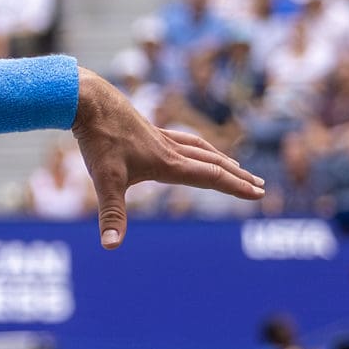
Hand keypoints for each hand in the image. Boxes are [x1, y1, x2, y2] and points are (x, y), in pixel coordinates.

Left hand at [72, 73, 264, 248]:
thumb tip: (111, 247)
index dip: (236, 187)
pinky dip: (196, 146)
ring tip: (234, 166)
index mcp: (169, 163)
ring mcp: (160, 137)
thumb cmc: (98, 141)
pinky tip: (190, 148)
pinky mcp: (148, 130)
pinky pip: (182, 140)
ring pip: (200, 148)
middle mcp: (171, 149)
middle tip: (260, 186)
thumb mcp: (104, 181)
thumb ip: (111, 215)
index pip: (212, 177)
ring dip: (220, 159)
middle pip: (213, 163)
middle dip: (237, 177)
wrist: (89, 101)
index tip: (259, 195)